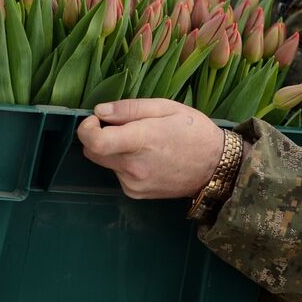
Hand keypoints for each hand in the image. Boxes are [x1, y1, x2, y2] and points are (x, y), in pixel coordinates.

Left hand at [77, 99, 224, 199]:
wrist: (216, 167)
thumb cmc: (193, 130)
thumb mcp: (165, 107)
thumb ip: (129, 108)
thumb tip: (99, 111)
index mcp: (141, 141)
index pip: (95, 142)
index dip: (86, 129)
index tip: (95, 119)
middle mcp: (133, 167)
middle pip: (92, 152)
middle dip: (98, 136)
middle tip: (120, 126)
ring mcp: (134, 184)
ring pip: (104, 163)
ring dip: (113, 151)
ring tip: (142, 143)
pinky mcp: (136, 194)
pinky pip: (117, 174)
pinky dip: (123, 164)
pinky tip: (146, 158)